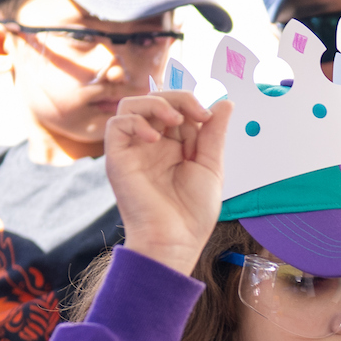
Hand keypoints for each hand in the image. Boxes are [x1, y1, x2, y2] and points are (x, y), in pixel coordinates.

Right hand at [104, 90, 232, 270]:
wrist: (174, 241)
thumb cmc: (192, 214)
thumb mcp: (210, 167)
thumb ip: (214, 134)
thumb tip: (224, 103)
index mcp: (173, 146)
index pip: (176, 108)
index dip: (190, 104)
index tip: (207, 116)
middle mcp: (151, 144)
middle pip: (154, 100)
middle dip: (177, 98)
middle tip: (196, 113)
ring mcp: (133, 150)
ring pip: (131, 105)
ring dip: (154, 103)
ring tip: (174, 119)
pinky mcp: (117, 159)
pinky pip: (116, 126)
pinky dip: (135, 122)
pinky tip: (154, 137)